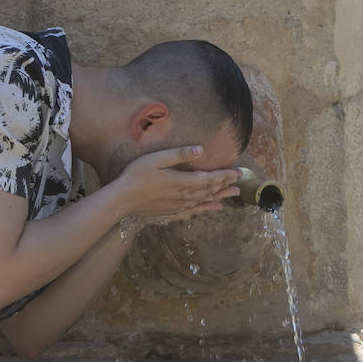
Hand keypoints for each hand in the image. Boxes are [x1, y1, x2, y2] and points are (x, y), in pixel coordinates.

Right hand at [114, 145, 239, 224]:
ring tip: (233, 193)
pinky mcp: (173, 212)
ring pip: (205, 200)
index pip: (210, 178)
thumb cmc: (136, 176)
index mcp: (183, 181)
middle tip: (240, 180)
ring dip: (220, 195)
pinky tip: (215, 207)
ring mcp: (179, 206)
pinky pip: (196, 210)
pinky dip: (208, 208)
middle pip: (210, 189)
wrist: (122, 201)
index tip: (238, 171)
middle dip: (226, 183)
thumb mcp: (157, 159)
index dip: (225, 174)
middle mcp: (185, 196)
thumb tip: (201, 150)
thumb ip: (180, 155)